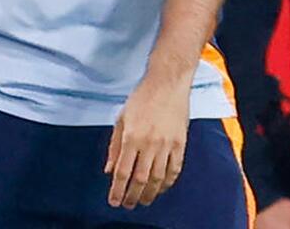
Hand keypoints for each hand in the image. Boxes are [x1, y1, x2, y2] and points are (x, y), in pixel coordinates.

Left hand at [104, 72, 189, 207]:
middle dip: (132, 196)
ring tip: (143, 201)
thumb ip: (114, 147)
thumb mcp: (121, 119)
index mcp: (131, 137)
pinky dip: (167, 183)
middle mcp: (149, 143)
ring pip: (158, 178)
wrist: (167, 83)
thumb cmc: (141, 98)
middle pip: (140, 179)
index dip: (117, 190)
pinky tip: (160, 189)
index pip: (123, 171)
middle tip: (128, 205)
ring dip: (149, 193)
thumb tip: (109, 170)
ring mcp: (167, 145)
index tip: (114, 201)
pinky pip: (175, 170)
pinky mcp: (180, 144)